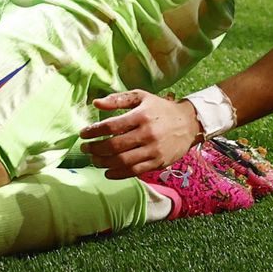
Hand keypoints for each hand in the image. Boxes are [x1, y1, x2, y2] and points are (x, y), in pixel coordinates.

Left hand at [79, 90, 201, 176]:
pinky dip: (117, 174)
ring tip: (95, 160)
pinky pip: (133, 172)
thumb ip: (118, 99)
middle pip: (114, 146)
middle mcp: (147, 133)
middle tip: (85, 149)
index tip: (83, 134)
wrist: (189, 123)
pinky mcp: (157, 163)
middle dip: (95, 149)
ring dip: (103, 163)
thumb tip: (95, 103)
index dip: (93, 131)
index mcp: (141, 115)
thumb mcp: (142, 97)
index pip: (110, 126)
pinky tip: (107, 172)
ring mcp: (153, 150)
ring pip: (122, 161)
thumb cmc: (161, 109)